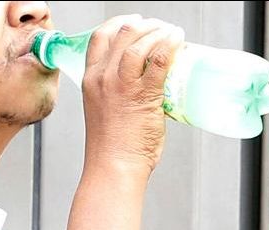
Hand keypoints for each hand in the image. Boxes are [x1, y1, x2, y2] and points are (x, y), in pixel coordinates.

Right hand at [82, 15, 184, 175]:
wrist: (114, 167)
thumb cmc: (113, 148)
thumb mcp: (104, 111)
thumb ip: (119, 95)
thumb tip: (147, 87)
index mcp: (90, 79)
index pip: (100, 36)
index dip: (120, 23)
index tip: (136, 23)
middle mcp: (103, 77)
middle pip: (123, 32)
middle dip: (146, 24)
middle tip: (161, 28)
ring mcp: (122, 85)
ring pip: (140, 41)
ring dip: (160, 30)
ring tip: (172, 32)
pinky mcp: (144, 94)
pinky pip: (159, 58)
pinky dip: (171, 44)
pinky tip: (178, 40)